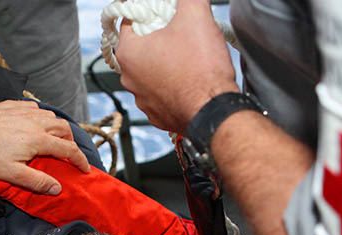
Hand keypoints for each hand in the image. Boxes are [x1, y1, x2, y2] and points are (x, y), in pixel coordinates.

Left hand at [0, 100, 90, 189]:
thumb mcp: (13, 174)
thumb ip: (38, 182)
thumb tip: (58, 188)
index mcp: (40, 139)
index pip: (69, 149)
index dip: (80, 160)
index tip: (85, 169)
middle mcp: (36, 121)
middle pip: (64, 128)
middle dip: (71, 141)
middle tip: (69, 153)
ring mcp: (23, 110)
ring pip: (50, 115)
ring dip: (57, 126)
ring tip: (54, 137)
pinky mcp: (10, 104)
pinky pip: (33, 106)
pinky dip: (40, 115)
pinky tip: (34, 121)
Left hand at [117, 0, 238, 132]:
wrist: (212, 111)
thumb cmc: (200, 68)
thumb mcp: (195, 15)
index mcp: (128, 52)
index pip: (129, 21)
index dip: (148, 12)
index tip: (164, 12)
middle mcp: (128, 78)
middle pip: (140, 47)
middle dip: (158, 37)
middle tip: (179, 33)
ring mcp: (142, 100)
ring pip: (151, 71)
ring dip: (165, 63)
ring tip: (188, 58)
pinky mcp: (156, 115)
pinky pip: (161, 93)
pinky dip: (172, 85)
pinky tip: (188, 79)